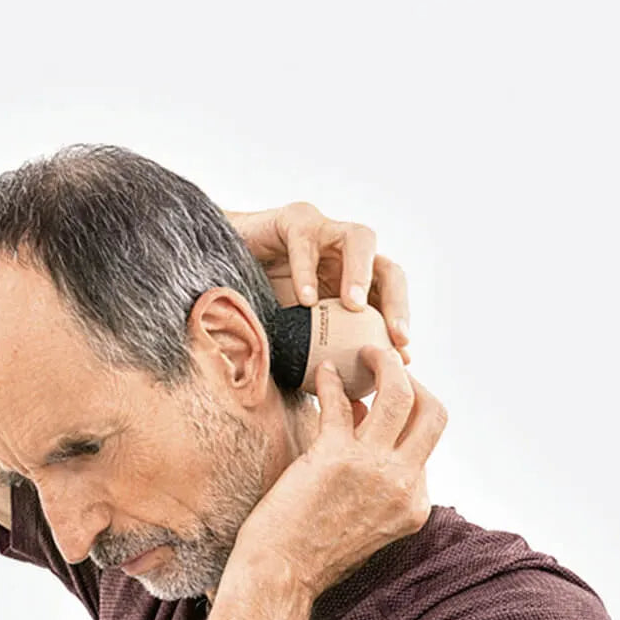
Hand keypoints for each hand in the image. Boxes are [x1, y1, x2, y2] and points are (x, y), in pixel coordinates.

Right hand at [225, 202, 411, 363]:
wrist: (216, 277)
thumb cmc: (258, 311)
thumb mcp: (295, 340)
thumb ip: (321, 359)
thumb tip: (351, 399)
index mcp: (352, 284)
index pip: (390, 300)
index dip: (400, 325)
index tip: (403, 357)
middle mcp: (345, 257)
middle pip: (389, 269)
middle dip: (397, 301)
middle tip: (393, 334)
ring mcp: (323, 233)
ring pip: (360, 240)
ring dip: (362, 274)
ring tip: (354, 306)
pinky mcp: (294, 219)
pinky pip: (306, 240)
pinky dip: (307, 270)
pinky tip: (305, 299)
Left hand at [230, 347, 446, 600]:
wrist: (280, 577)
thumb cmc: (310, 553)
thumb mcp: (365, 521)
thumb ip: (377, 479)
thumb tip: (365, 417)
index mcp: (414, 506)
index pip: (426, 446)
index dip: (405, 416)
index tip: (379, 404)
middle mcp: (404, 485)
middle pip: (434, 413)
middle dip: (414, 380)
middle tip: (388, 366)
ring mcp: (374, 469)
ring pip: (400, 394)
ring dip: (384, 363)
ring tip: (365, 352)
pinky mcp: (336, 456)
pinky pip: (341, 401)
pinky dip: (331, 381)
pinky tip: (321, 373)